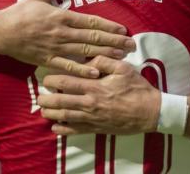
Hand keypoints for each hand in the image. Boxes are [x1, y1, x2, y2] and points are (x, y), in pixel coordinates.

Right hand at [0, 0, 135, 77]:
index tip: (123, 30)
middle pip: (93, 37)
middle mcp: (61, 32)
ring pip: (84, 51)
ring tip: (122, 57)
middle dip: (114, 41)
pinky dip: (82, 70)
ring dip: (105, 54)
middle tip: (131, 45)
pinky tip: (96, 73)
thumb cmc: (19, 13)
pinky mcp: (47, 59)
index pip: (91, 21)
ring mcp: (55, 47)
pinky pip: (67, 66)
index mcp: (61, 16)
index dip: (109, 26)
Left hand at [37, 56, 160, 134]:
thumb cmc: (136, 88)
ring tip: (44, 110)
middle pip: (60, 101)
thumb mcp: (123, 68)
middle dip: (46, 98)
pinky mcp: (96, 128)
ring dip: (51, 113)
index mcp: (94, 86)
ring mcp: (92, 117)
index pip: (66, 82)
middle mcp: (89, 103)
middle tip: (39, 95)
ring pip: (64, 116)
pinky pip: (75, 130)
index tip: (45, 78)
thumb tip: (88, 58)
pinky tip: (56, 127)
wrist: (150, 112)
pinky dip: (63, 129)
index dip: (52, 80)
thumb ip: (104, 60)